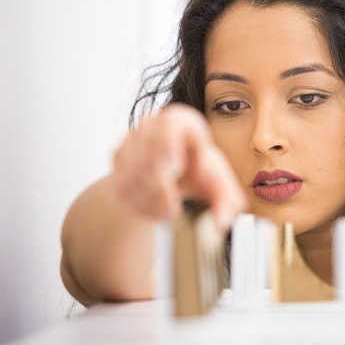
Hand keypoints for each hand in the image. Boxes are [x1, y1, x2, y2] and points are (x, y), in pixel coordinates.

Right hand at [111, 104, 245, 228]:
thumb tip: (222, 222)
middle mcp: (153, 125)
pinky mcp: (117, 157)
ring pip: (132, 172)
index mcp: (182, 122)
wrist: (173, 175)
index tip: (177, 167)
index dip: (170, 143)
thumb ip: (227, 202)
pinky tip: (154, 212)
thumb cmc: (199, 173)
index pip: (171, 125)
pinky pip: (122, 183)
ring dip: (150, 200)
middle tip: (173, 211)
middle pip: (149, 154)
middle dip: (160, 187)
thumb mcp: (218, 185)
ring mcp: (132, 139)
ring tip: (168, 215)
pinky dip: (138, 203)